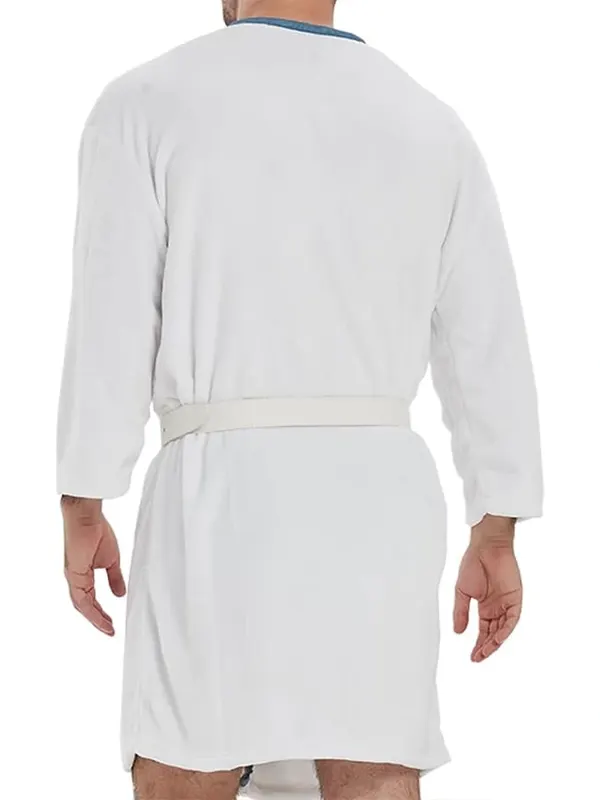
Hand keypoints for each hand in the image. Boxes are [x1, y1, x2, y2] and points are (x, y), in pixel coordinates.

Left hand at [62, 496, 125, 635]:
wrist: (87, 516)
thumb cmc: (97, 531)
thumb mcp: (112, 560)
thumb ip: (114, 578)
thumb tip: (119, 594)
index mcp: (82, 575)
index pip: (90, 600)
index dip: (100, 613)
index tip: (111, 624)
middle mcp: (75, 579)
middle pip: (84, 606)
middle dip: (97, 619)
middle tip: (110, 630)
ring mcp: (73, 577)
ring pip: (82, 605)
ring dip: (95, 618)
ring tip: (108, 628)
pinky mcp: (74, 574)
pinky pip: (82, 599)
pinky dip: (91, 610)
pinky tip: (101, 617)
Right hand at [453, 515, 521, 661]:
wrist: (485, 547)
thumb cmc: (473, 563)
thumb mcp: (462, 592)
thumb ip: (461, 612)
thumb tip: (458, 632)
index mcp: (485, 606)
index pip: (484, 631)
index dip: (479, 644)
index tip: (473, 656)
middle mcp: (497, 608)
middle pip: (494, 633)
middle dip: (486, 647)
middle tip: (478, 658)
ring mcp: (507, 604)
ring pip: (503, 630)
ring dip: (495, 642)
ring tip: (484, 653)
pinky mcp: (515, 599)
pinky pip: (512, 619)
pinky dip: (505, 630)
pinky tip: (496, 639)